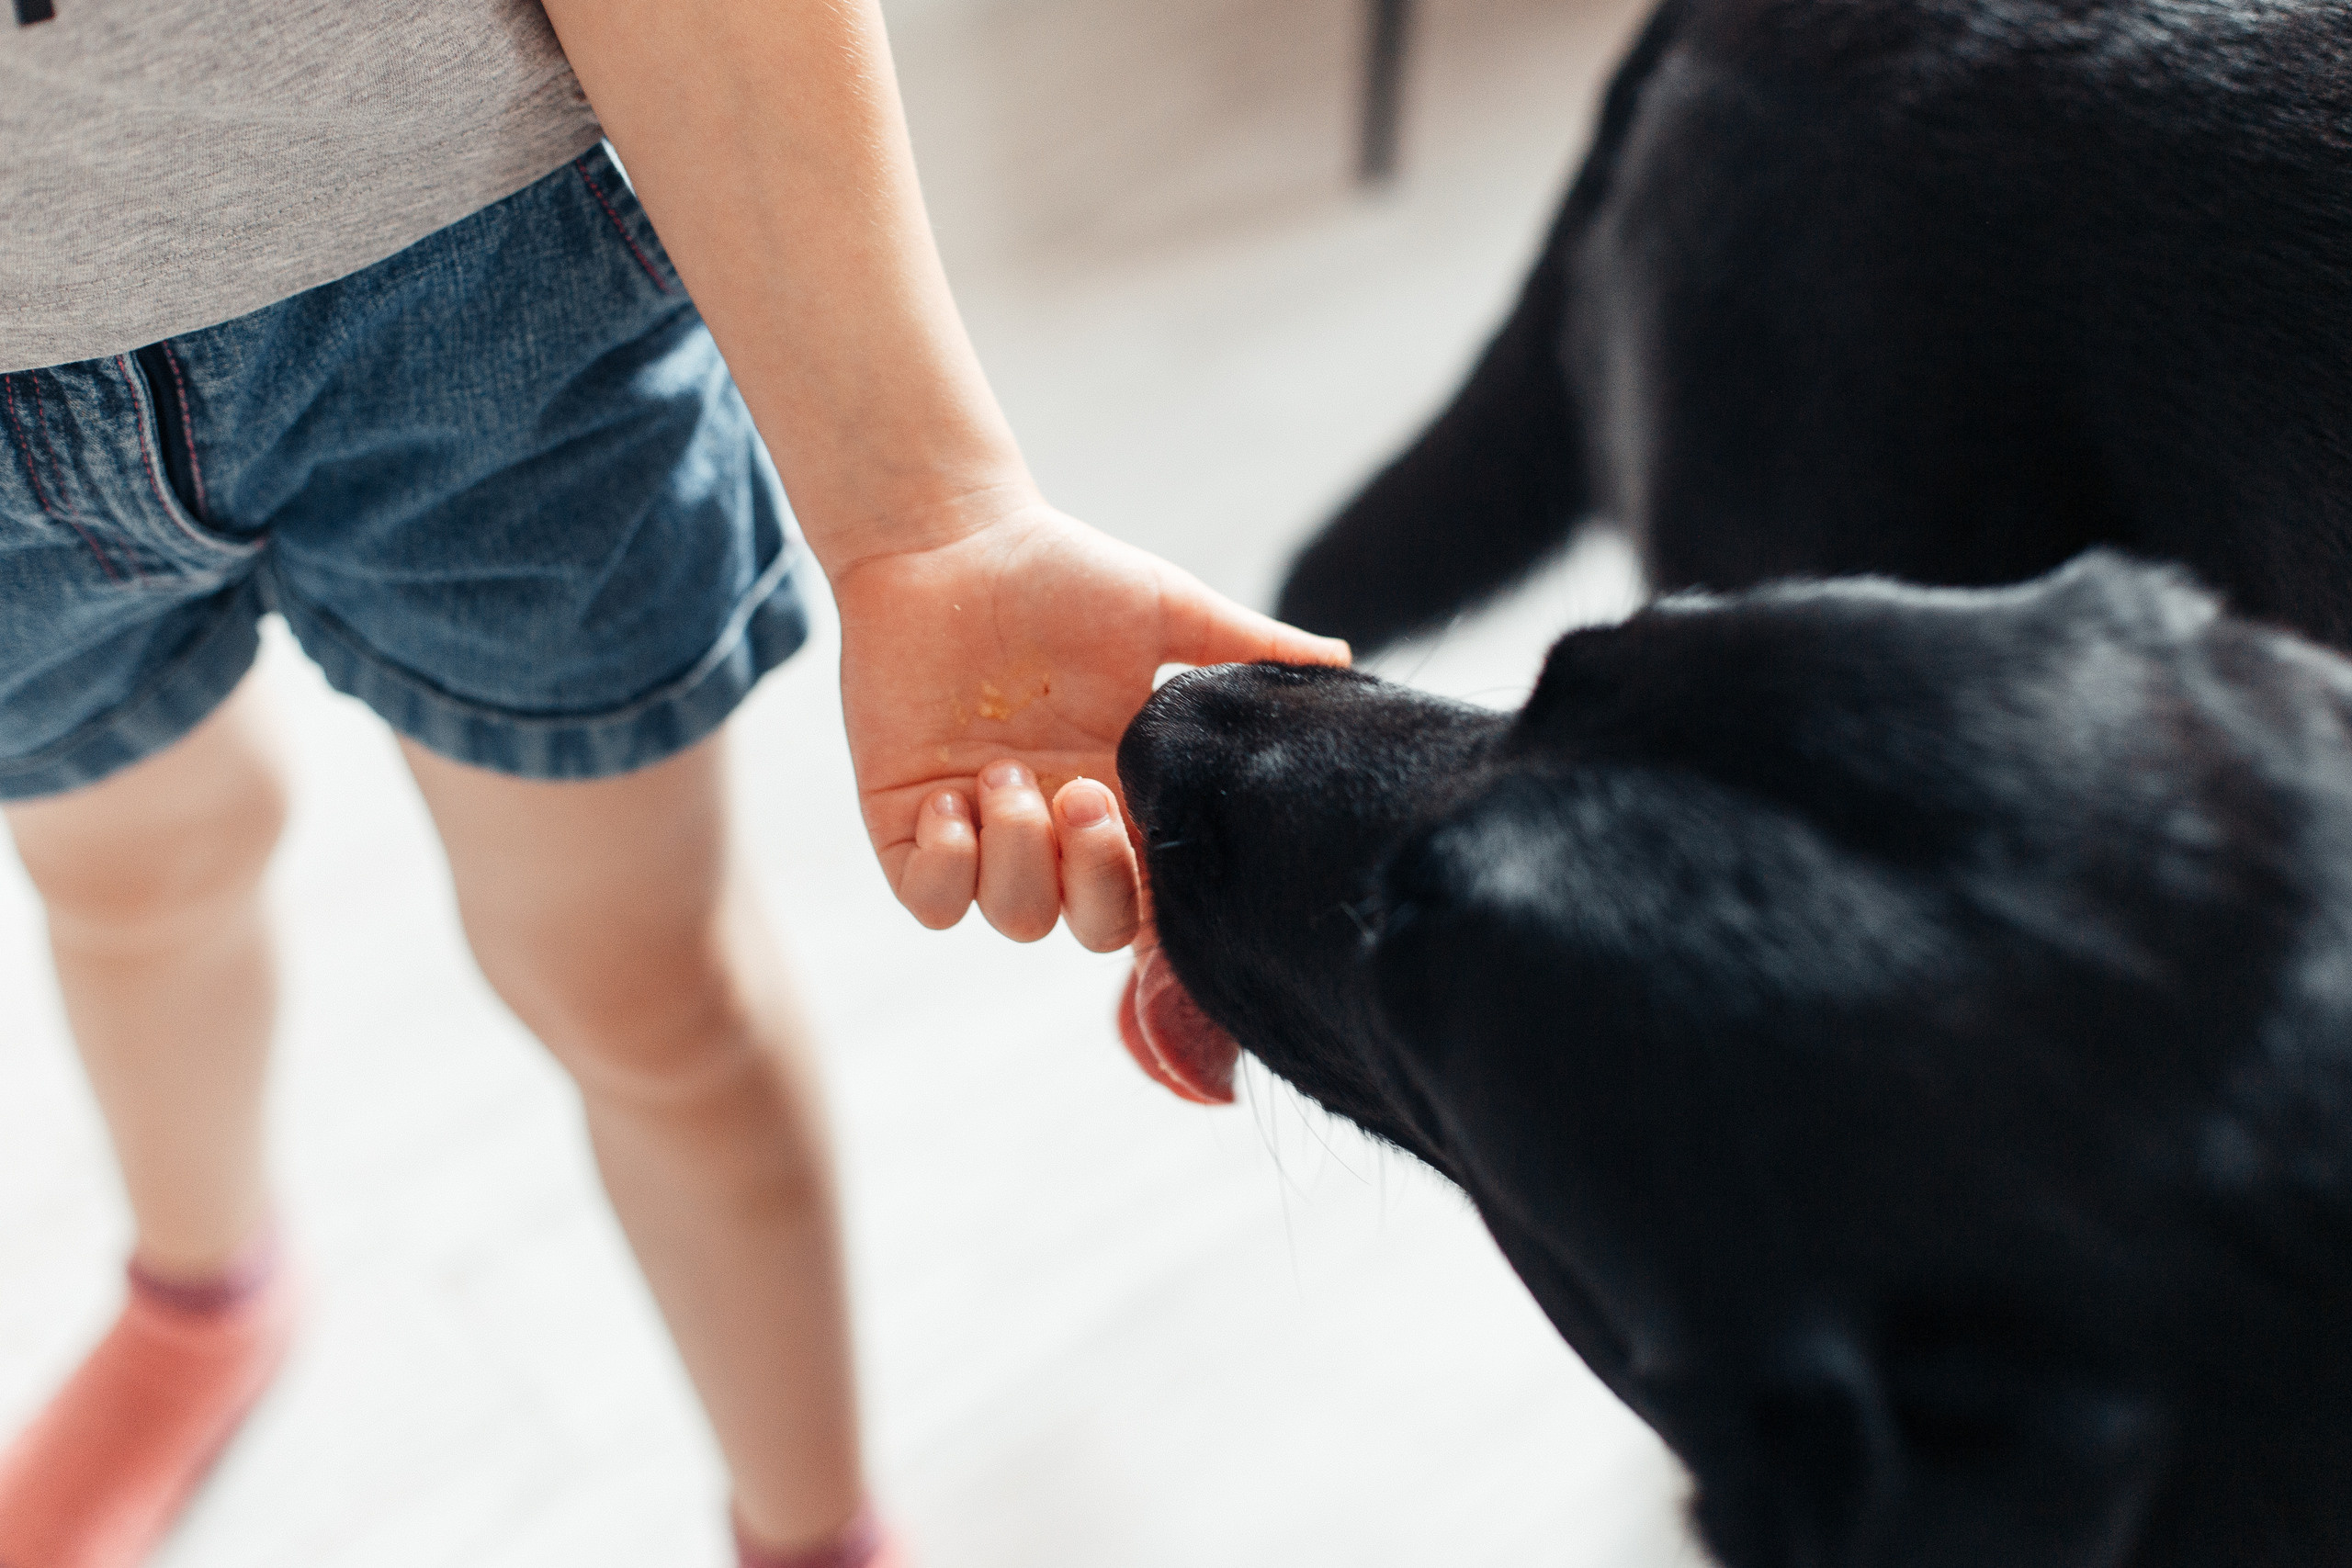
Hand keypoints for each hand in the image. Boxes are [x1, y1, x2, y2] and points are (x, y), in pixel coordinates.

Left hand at [832, 498, 1347, 946]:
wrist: (948, 539)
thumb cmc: (1055, 572)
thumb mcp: (1168, 610)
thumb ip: (1252, 647)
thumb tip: (1345, 663)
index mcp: (1126, 797)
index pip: (1159, 896)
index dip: (1171, 915)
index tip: (1180, 876)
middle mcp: (1059, 830)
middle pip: (1095, 928)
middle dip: (1098, 882)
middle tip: (1083, 796)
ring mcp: (985, 832)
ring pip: (1015, 919)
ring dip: (1020, 858)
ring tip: (1009, 771)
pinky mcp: (909, 826)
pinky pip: (933, 902)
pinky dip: (950, 865)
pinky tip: (954, 793)